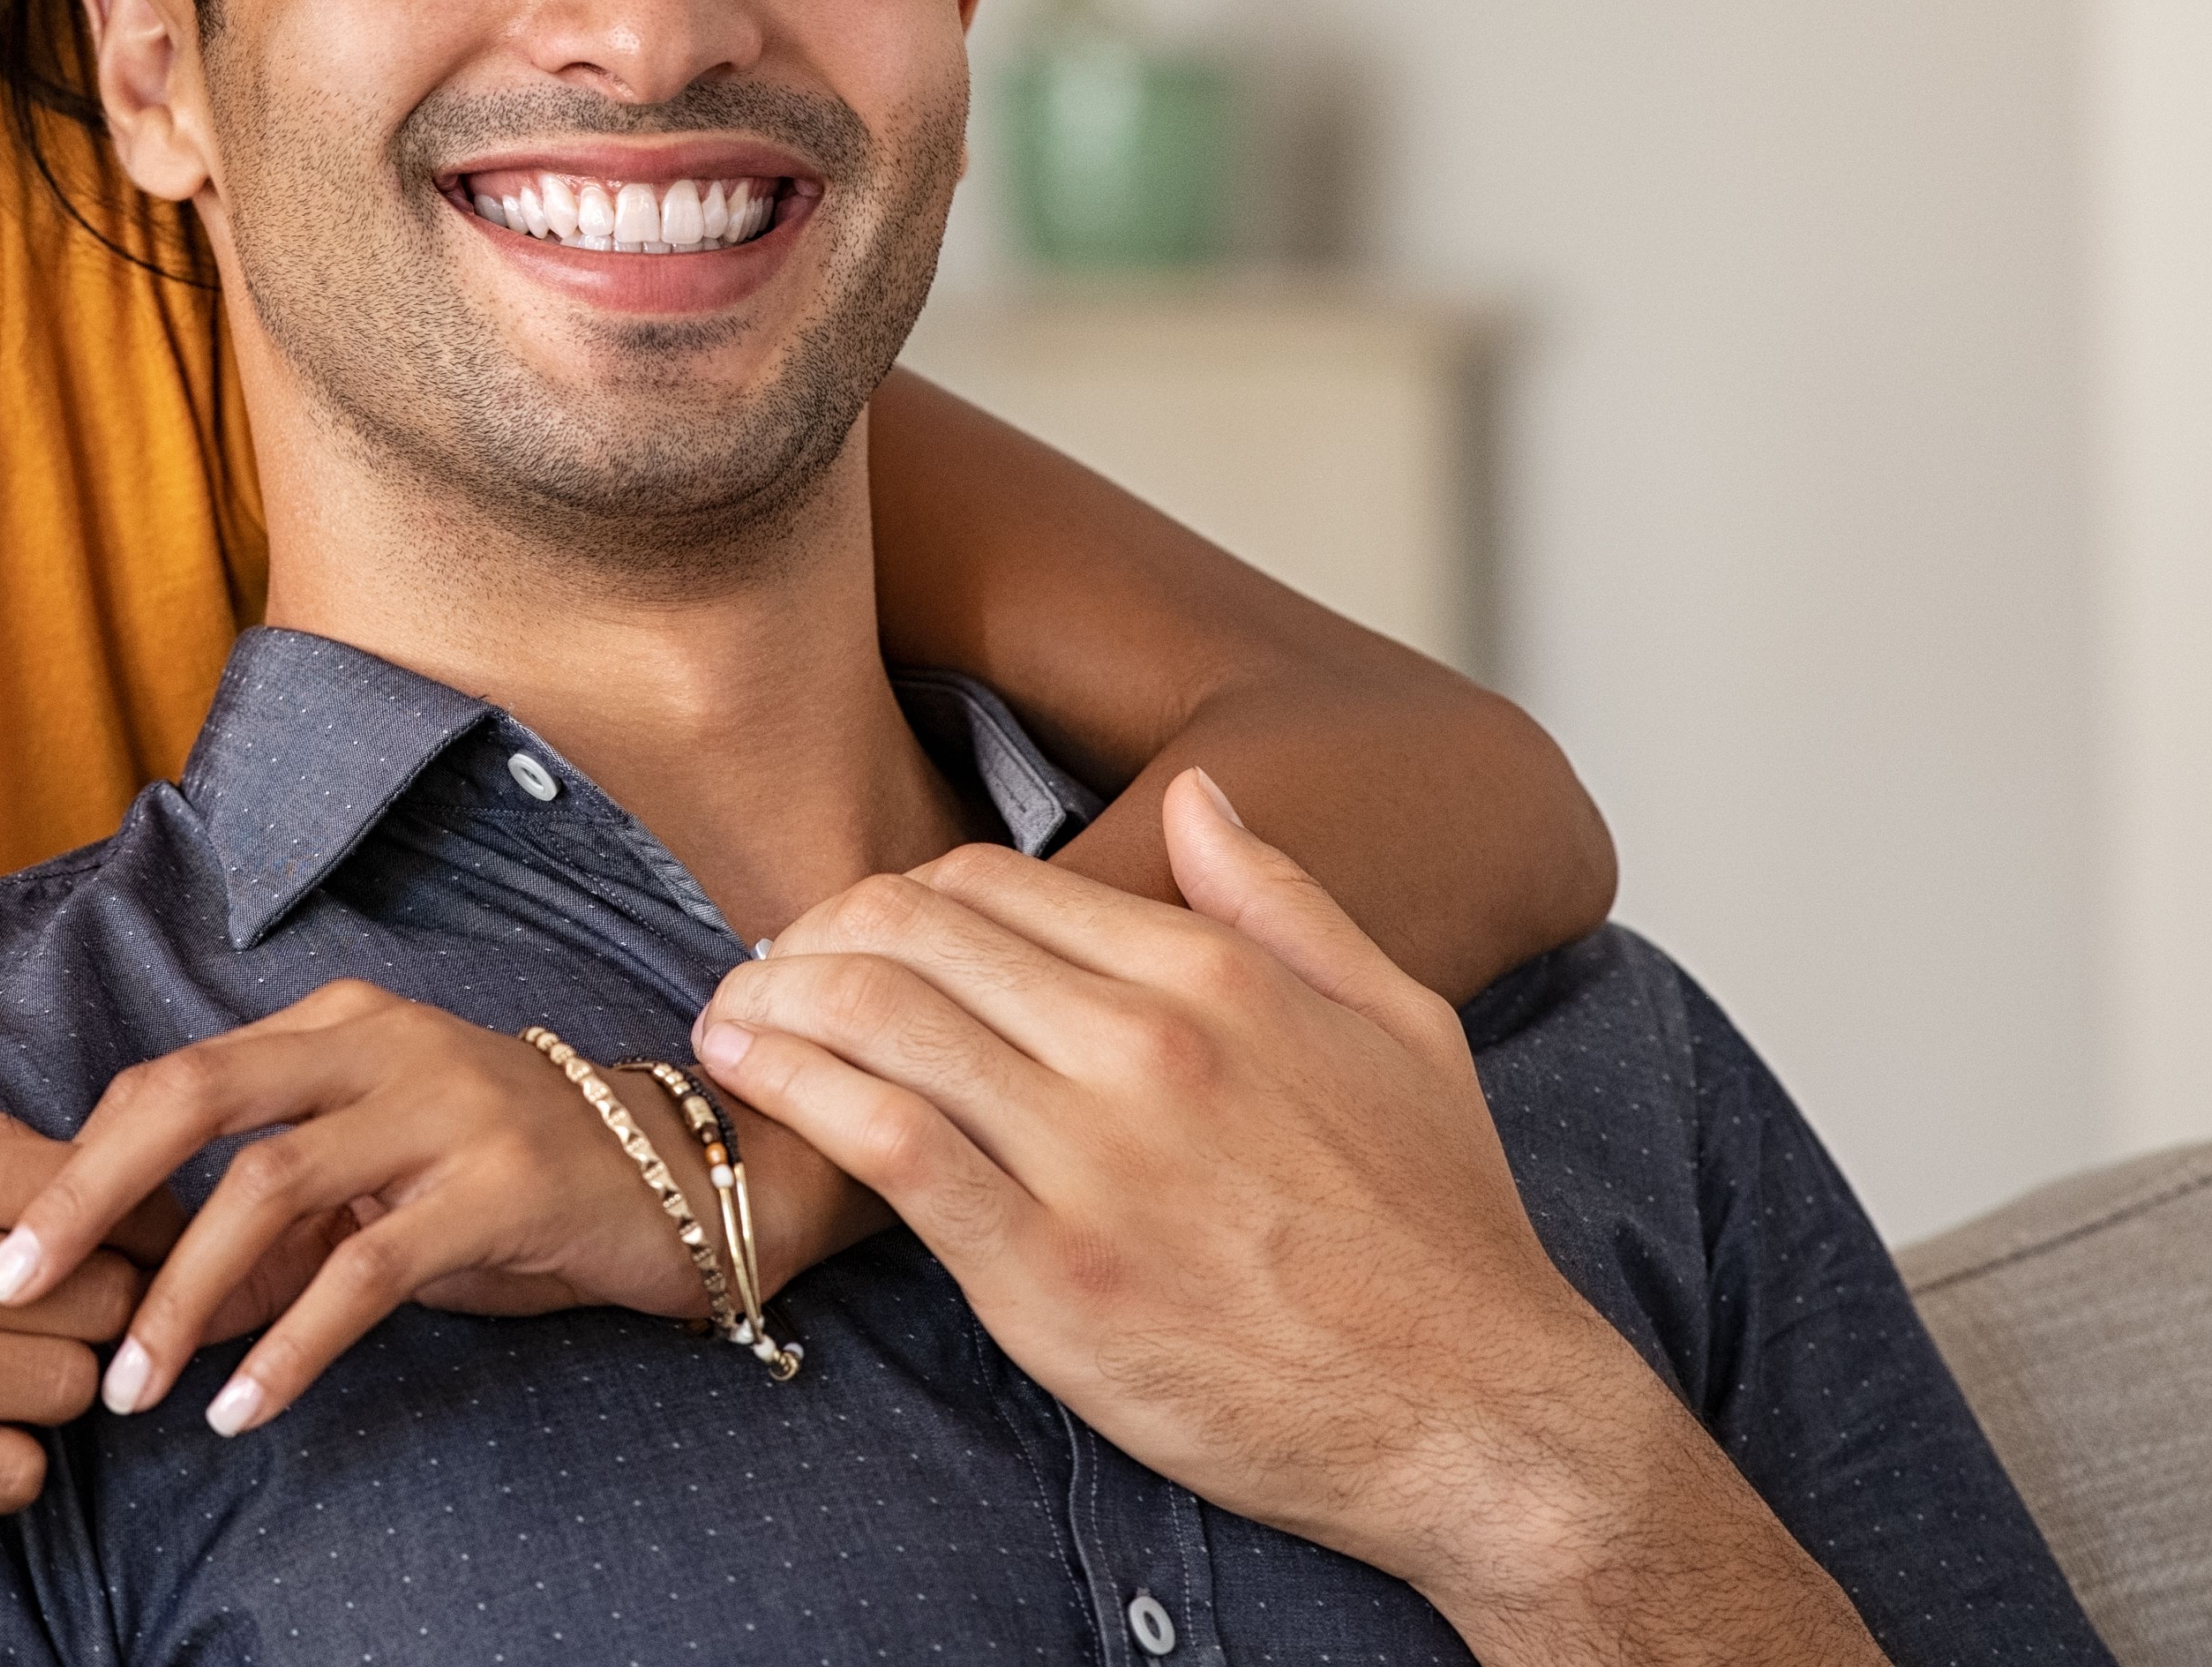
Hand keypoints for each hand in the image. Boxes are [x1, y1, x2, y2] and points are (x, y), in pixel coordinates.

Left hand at [0, 978, 863, 1438]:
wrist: (682, 1173)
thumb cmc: (509, 1179)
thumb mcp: (377, 1190)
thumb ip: (274, 1232)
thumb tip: (155, 1305)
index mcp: (334, 1025)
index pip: (171, 1078)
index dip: (82, 1164)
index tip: (11, 1250)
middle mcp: (377, 1042)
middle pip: (191, 1097)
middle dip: (84, 1195)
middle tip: (7, 1288)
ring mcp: (441, 1107)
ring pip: (268, 1188)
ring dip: (182, 1297)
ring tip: (131, 1387)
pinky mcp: (499, 1186)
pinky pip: (367, 1270)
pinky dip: (292, 1345)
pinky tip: (245, 1409)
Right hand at [0, 1110, 156, 1520]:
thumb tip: (75, 1164)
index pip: (76, 1184)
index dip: (127, 1220)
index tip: (134, 1244)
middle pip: (94, 1292)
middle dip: (101, 1310)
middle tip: (69, 1323)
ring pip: (66, 1387)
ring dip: (54, 1390)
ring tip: (2, 1380)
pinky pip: (7, 1473)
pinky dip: (4, 1462)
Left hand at [696, 773, 1856, 1651]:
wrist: (1485, 1417)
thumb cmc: (1443, 1233)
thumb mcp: (1400, 1026)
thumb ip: (1285, 901)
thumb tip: (1200, 795)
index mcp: (1212, 975)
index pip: (989, 883)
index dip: (895, 895)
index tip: (851, 928)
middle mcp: (1141, 1045)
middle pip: (910, 935)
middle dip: (812, 937)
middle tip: (765, 969)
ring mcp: (1090, 1160)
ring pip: (875, 1021)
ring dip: (773, 1004)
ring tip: (726, 1019)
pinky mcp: (1046, 1275)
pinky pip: (884, 1146)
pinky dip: (793, 1095)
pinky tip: (746, 1081)